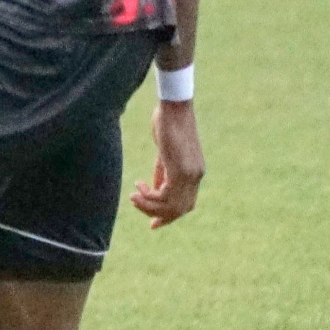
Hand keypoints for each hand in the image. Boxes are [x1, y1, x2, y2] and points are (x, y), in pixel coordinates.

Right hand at [130, 100, 204, 227]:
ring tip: (133, 195)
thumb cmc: (167, 122)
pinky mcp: (180, 170)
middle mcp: (196, 176)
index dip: (168, 216)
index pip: (185, 204)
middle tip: (136, 203)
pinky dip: (149, 197)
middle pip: (179, 210)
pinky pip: (165, 196)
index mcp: (194, 171)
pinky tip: (138, 187)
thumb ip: (163, 170)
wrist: (174, 106)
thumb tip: (157, 187)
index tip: (152, 223)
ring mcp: (190, 174)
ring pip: (171, 206)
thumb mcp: (165, 151)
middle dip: (156, 213)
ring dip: (149, 206)